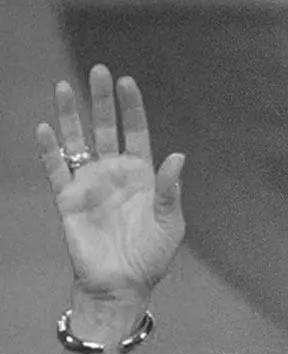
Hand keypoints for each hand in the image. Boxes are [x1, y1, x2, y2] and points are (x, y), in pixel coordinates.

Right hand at [36, 64, 185, 305]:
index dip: (132, 108)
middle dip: (101, 100)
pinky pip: (56, 169)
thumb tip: (177, 155)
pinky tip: (44, 128)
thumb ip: (170, 189)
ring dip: (71, 115)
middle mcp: (114, 173)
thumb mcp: (170, 221)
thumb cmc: (152, 255)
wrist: (123, 284)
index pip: (136, 132)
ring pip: (77, 141)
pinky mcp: (69, 199)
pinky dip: (50, 150)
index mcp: (142, 175)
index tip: (127, 81)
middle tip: (97, 70)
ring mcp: (89, 183)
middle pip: (105, 128)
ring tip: (64, 86)